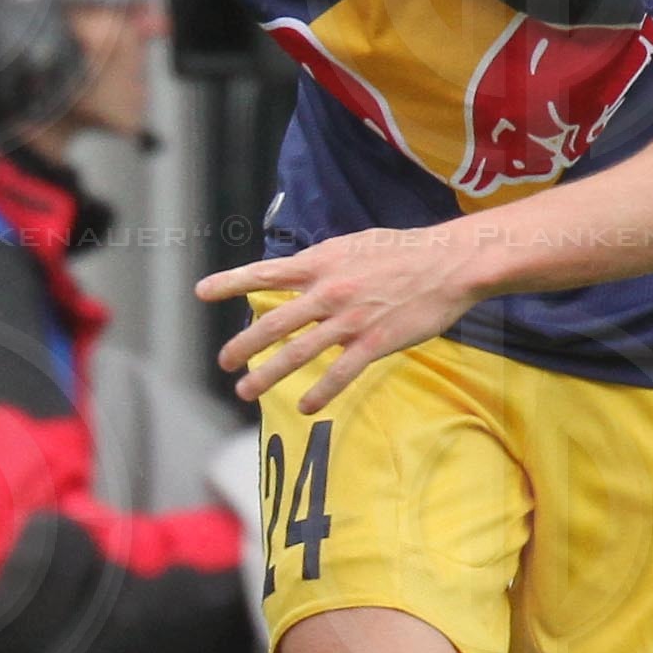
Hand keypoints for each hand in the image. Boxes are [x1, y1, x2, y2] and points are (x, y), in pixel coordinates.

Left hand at [195, 227, 483, 408]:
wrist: (451, 262)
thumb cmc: (402, 251)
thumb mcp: (352, 245)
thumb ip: (321, 264)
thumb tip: (298, 277)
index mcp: (321, 264)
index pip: (266, 273)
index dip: (230, 282)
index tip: (201, 291)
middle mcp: (329, 291)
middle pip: (274, 322)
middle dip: (243, 345)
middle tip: (223, 362)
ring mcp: (351, 319)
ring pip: (298, 352)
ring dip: (267, 375)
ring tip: (245, 391)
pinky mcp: (376, 342)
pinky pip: (340, 372)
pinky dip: (320, 392)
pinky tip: (306, 407)